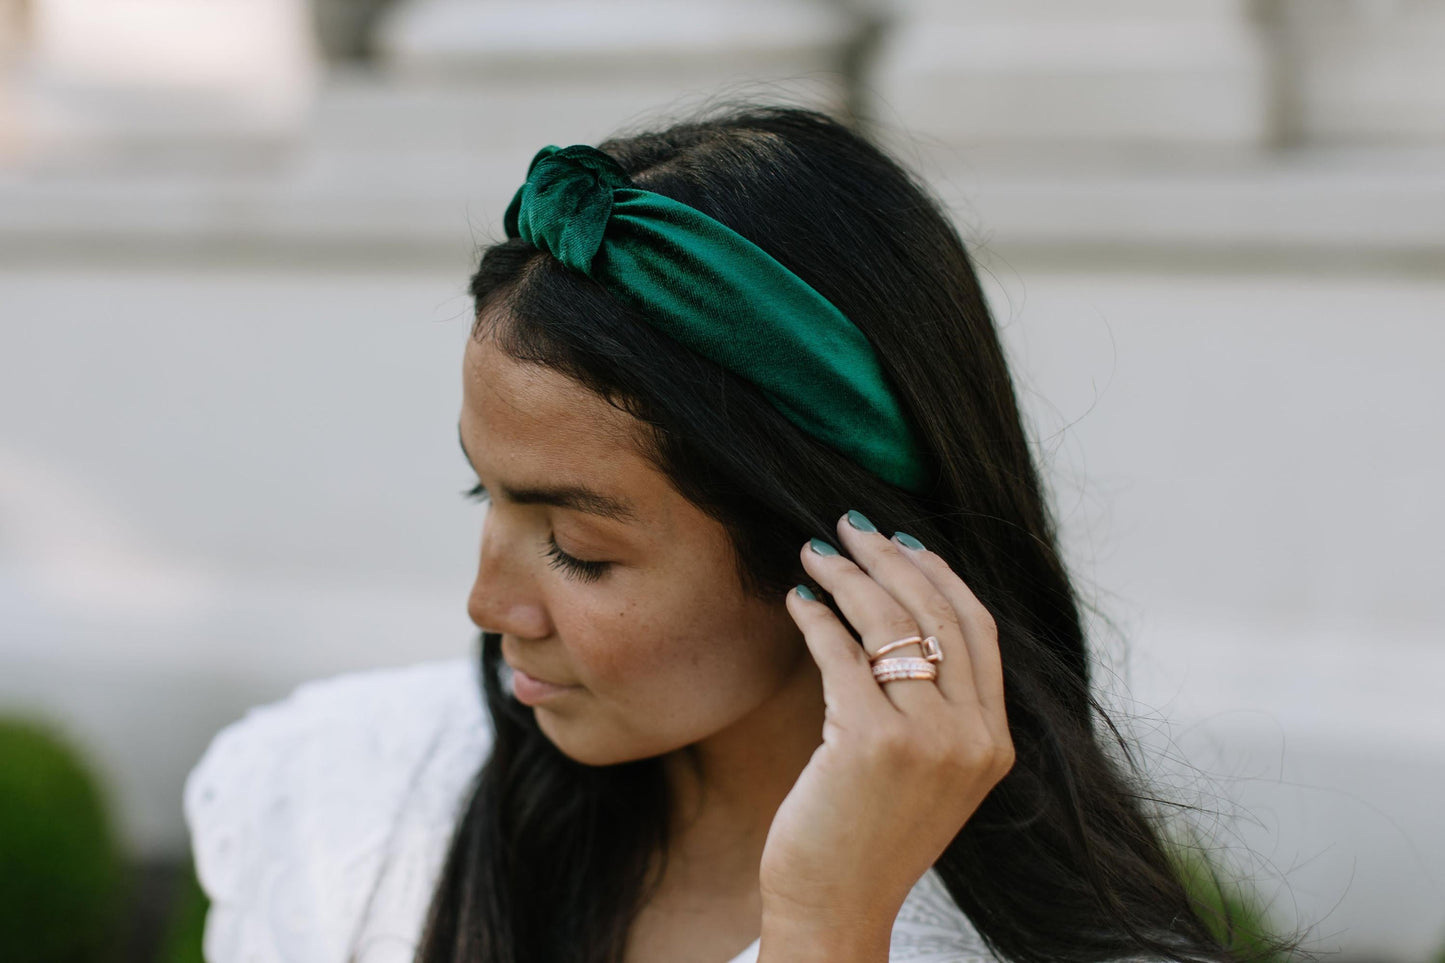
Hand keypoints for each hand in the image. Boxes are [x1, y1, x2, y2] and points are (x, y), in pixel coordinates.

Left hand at [758, 511, 1014, 951]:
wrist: (837, 909)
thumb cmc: (870, 838)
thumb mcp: (929, 773)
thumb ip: (936, 708)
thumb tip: (899, 613)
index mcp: (994, 743)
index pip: (978, 629)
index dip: (939, 574)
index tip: (903, 541)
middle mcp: (972, 739)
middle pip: (937, 614)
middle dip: (890, 558)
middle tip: (850, 527)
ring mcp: (927, 742)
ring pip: (889, 625)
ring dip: (849, 577)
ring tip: (816, 553)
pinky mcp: (870, 744)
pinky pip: (841, 654)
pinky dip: (817, 617)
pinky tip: (798, 600)